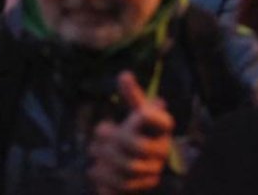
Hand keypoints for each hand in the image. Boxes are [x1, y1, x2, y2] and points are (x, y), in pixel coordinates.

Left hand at [87, 71, 174, 193]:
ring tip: (93, 152)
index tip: (137, 113)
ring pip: (128, 170)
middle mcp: (162, 152)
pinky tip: (95, 171)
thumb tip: (124, 74)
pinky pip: (120, 190)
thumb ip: (132, 96)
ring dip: (105, 159)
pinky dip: (104, 181)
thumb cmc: (138, 132)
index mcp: (162, 130)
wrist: (141, 166)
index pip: (164, 121)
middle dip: (113, 138)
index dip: (150, 116)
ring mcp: (152, 173)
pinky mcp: (140, 190)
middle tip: (98, 132)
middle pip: (139, 146)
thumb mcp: (136, 112)